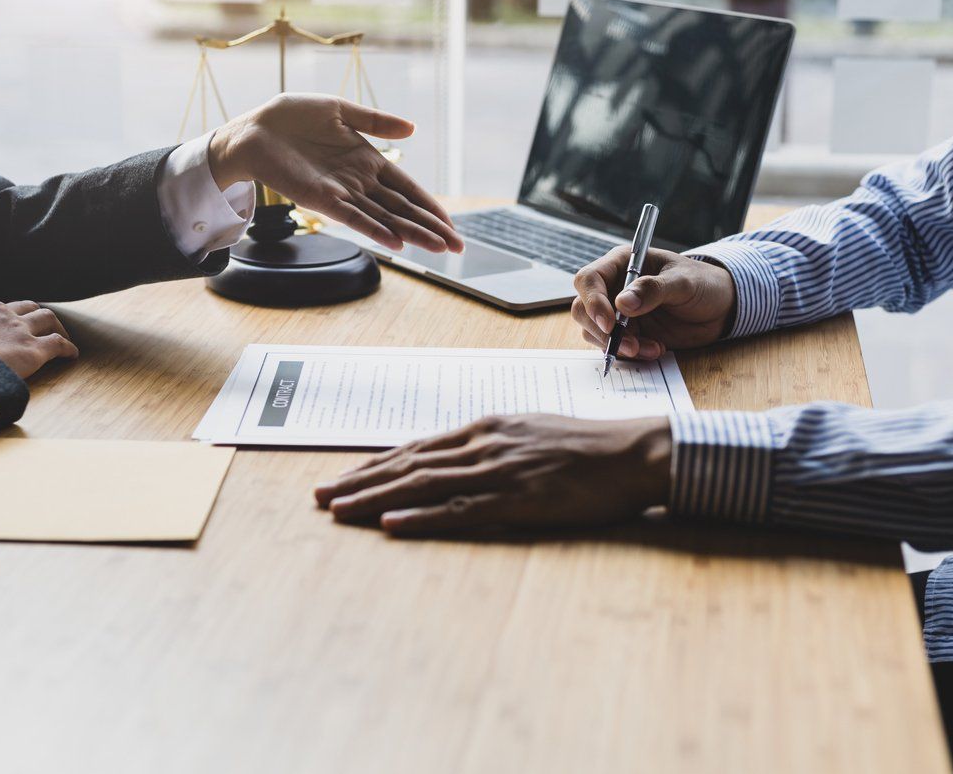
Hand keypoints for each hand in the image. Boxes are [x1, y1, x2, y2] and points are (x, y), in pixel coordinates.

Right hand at [0, 299, 77, 378]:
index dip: (4, 317)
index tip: (6, 327)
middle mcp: (0, 313)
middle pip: (27, 306)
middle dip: (35, 315)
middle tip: (41, 327)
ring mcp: (19, 330)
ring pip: (47, 318)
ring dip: (57, 327)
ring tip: (62, 337)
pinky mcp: (33, 349)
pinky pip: (59, 344)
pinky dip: (68, 348)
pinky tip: (72, 355)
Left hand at [209, 93, 463, 253]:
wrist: (253, 130)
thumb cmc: (291, 118)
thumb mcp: (340, 111)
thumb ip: (376, 122)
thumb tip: (412, 128)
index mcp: (368, 161)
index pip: (408, 189)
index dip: (430, 206)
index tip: (452, 225)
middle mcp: (360, 182)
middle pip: (403, 210)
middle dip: (431, 228)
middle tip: (458, 248)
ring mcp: (343, 194)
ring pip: (385, 218)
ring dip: (412, 233)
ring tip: (438, 248)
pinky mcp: (322, 200)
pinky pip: (355, 219)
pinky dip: (376, 230)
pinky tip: (396, 243)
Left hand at [314, 414, 671, 536]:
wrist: (632, 451)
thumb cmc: (588, 445)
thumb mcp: (531, 431)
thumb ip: (493, 443)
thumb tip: (460, 456)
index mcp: (486, 427)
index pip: (417, 446)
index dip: (375, 463)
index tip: (343, 476)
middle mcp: (484, 443)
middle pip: (408, 463)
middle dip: (359, 480)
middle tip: (320, 496)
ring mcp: (498, 470)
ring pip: (423, 485)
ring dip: (375, 498)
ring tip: (338, 510)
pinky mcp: (517, 498)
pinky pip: (460, 509)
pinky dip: (422, 517)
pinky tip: (392, 525)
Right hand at [571, 246, 736, 359]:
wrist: (720, 308)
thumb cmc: (703, 283)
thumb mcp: (683, 282)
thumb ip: (654, 289)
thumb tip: (623, 303)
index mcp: (622, 264)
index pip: (589, 279)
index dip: (593, 301)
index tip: (610, 323)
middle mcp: (614, 288)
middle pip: (583, 309)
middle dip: (602, 331)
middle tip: (630, 345)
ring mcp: (618, 313)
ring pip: (594, 332)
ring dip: (619, 346)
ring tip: (651, 348)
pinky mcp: (627, 334)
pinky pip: (613, 347)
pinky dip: (630, 354)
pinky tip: (656, 349)